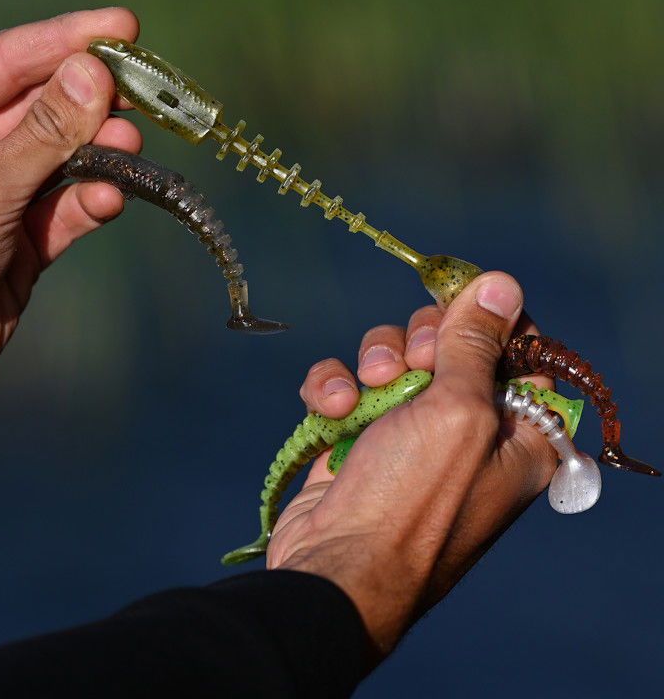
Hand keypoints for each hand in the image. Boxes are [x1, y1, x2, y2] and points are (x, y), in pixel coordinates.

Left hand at [0, 8, 138, 431]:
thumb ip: (45, 134)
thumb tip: (94, 72)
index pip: (10, 61)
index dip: (69, 40)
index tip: (126, 28)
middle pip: (45, 109)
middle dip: (95, 100)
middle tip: (147, 95)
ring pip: (64, 162)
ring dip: (101, 154)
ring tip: (134, 147)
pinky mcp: (22, 246)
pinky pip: (68, 213)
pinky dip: (93, 205)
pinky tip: (113, 200)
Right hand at [267, 272, 556, 661]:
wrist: (337, 568)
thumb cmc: (413, 500)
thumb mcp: (458, 415)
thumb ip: (476, 344)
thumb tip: (501, 281)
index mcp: (515, 429)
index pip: (518, 349)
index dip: (489, 319)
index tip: (461, 302)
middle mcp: (465, 427)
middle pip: (449, 342)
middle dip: (422, 341)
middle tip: (413, 363)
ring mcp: (407, 430)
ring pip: (393, 356)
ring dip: (373, 362)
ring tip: (363, 392)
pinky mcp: (357, 433)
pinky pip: (347, 381)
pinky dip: (334, 386)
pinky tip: (331, 408)